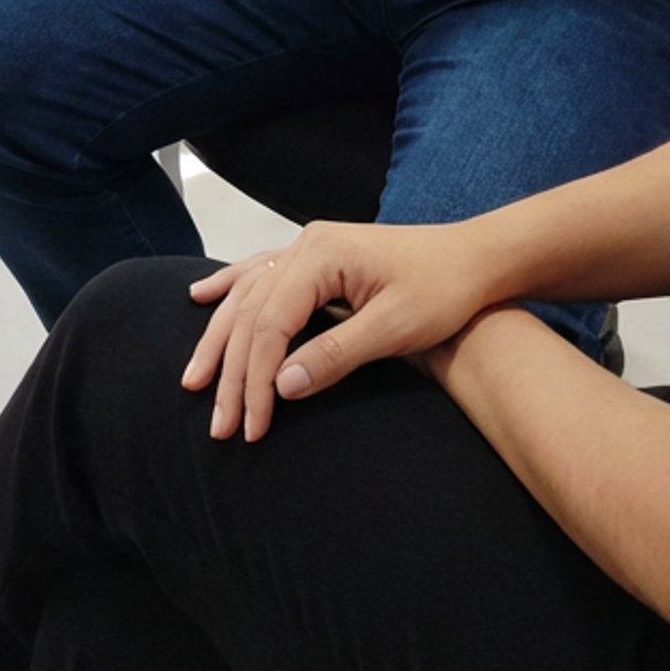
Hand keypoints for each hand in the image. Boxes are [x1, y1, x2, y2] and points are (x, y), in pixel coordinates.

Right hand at [180, 220, 500, 441]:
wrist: (475, 258)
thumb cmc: (443, 287)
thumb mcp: (395, 327)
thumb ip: (336, 354)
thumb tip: (282, 386)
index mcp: (322, 253)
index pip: (271, 321)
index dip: (257, 378)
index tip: (252, 426)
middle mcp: (307, 244)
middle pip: (252, 312)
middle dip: (232, 371)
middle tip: (219, 425)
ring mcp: (309, 248)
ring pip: (248, 295)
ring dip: (221, 339)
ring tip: (194, 379)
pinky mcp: (318, 260)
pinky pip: (260, 275)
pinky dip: (230, 289)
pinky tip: (202, 297)